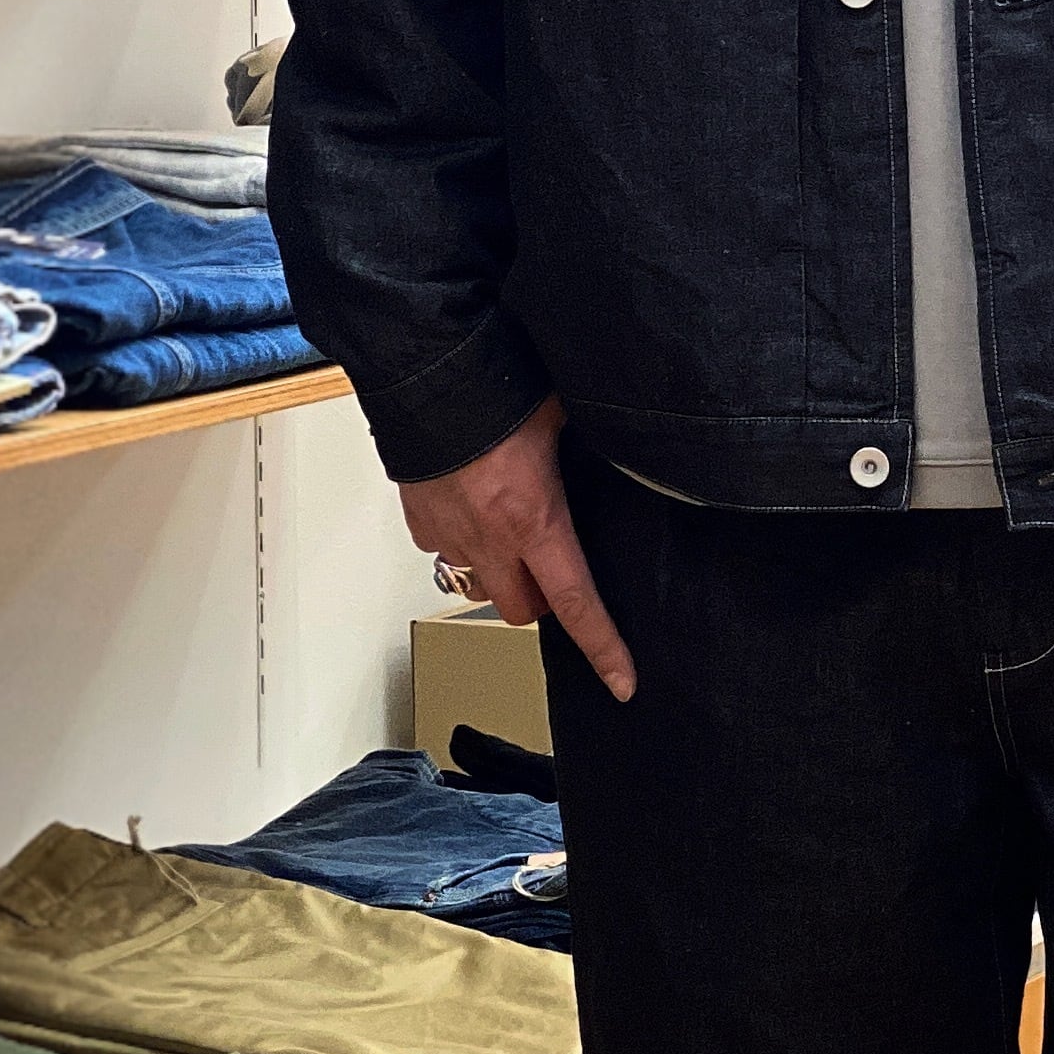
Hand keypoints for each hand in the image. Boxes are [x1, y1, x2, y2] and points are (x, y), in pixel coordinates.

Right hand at [401, 397, 636, 699]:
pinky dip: (463, 540)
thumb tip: (633, 443)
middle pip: (523, 611)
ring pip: (481, 583)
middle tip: (556, 571)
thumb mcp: (564, 417)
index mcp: (535, 520)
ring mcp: (449, 534)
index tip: (622, 681)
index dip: (604, 648)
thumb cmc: (494, 386)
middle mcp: (489, 539)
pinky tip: (474, 505)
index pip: (577, 603)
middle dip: (543, 602)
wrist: (425, 371)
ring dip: (501, 572)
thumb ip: (595, 446)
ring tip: (511, 531)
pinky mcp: (420, 520)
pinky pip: (446, 549)